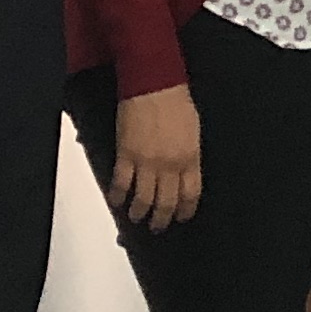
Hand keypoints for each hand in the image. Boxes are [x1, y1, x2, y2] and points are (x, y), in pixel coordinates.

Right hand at [107, 84, 202, 229]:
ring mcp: (147, 162)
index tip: (181, 216)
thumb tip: (186, 170)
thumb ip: (190, 154)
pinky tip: (117, 201)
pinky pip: (122, 184)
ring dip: (139, 213)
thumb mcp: (194, 131)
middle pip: (166, 202)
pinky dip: (118, 196)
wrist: (154, 86)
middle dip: (161, 219)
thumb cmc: (176, 102)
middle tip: (158, 225)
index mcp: (190, 158)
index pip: (190, 194)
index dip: (185, 210)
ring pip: (143, 199)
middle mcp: (170, 165)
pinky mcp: (127, 155)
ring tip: (136, 217)